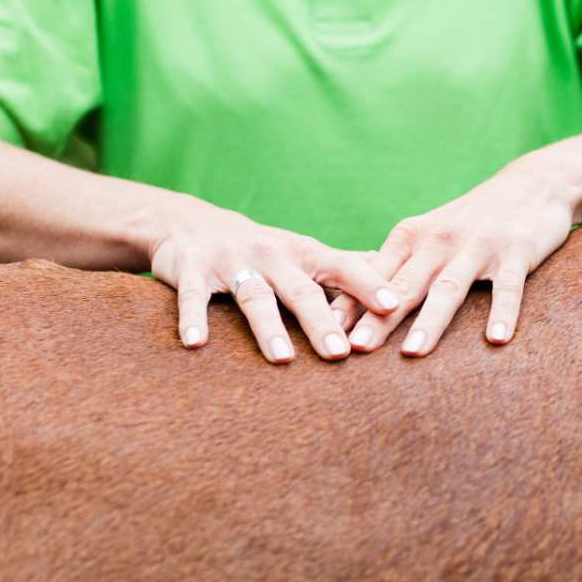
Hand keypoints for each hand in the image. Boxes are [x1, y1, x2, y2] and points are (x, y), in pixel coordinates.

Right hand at [148, 196, 399, 363]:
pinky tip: (196, 344)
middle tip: (340, 354)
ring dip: (268, 328)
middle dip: (321, 321)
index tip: (392, 307)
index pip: (342, 268)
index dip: (368, 285)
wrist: (188, 223)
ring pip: (253, 296)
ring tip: (282, 358)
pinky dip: (194, 318)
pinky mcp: (191, 269)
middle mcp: (271, 255)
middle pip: (300, 290)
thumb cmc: (262, 249)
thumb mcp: (303, 252)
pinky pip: (193, 296)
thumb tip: (393, 272)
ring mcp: (231, 261)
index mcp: (303, 253)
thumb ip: (345, 265)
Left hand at [331, 159, 575, 356]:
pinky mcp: (516, 251)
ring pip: (449, 287)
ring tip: (413, 352)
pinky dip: (503, 313)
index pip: (375, 277)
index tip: (327, 332)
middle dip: (379, 318)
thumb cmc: (471, 222)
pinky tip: (496, 340)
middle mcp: (440, 240)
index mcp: (412, 237)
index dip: (350, 304)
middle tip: (356, 348)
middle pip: (405, 285)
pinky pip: (508, 287)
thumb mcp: (429, 238)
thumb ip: (396, 270)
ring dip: (430, 321)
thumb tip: (350, 310)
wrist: (531, 184)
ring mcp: (478, 246)